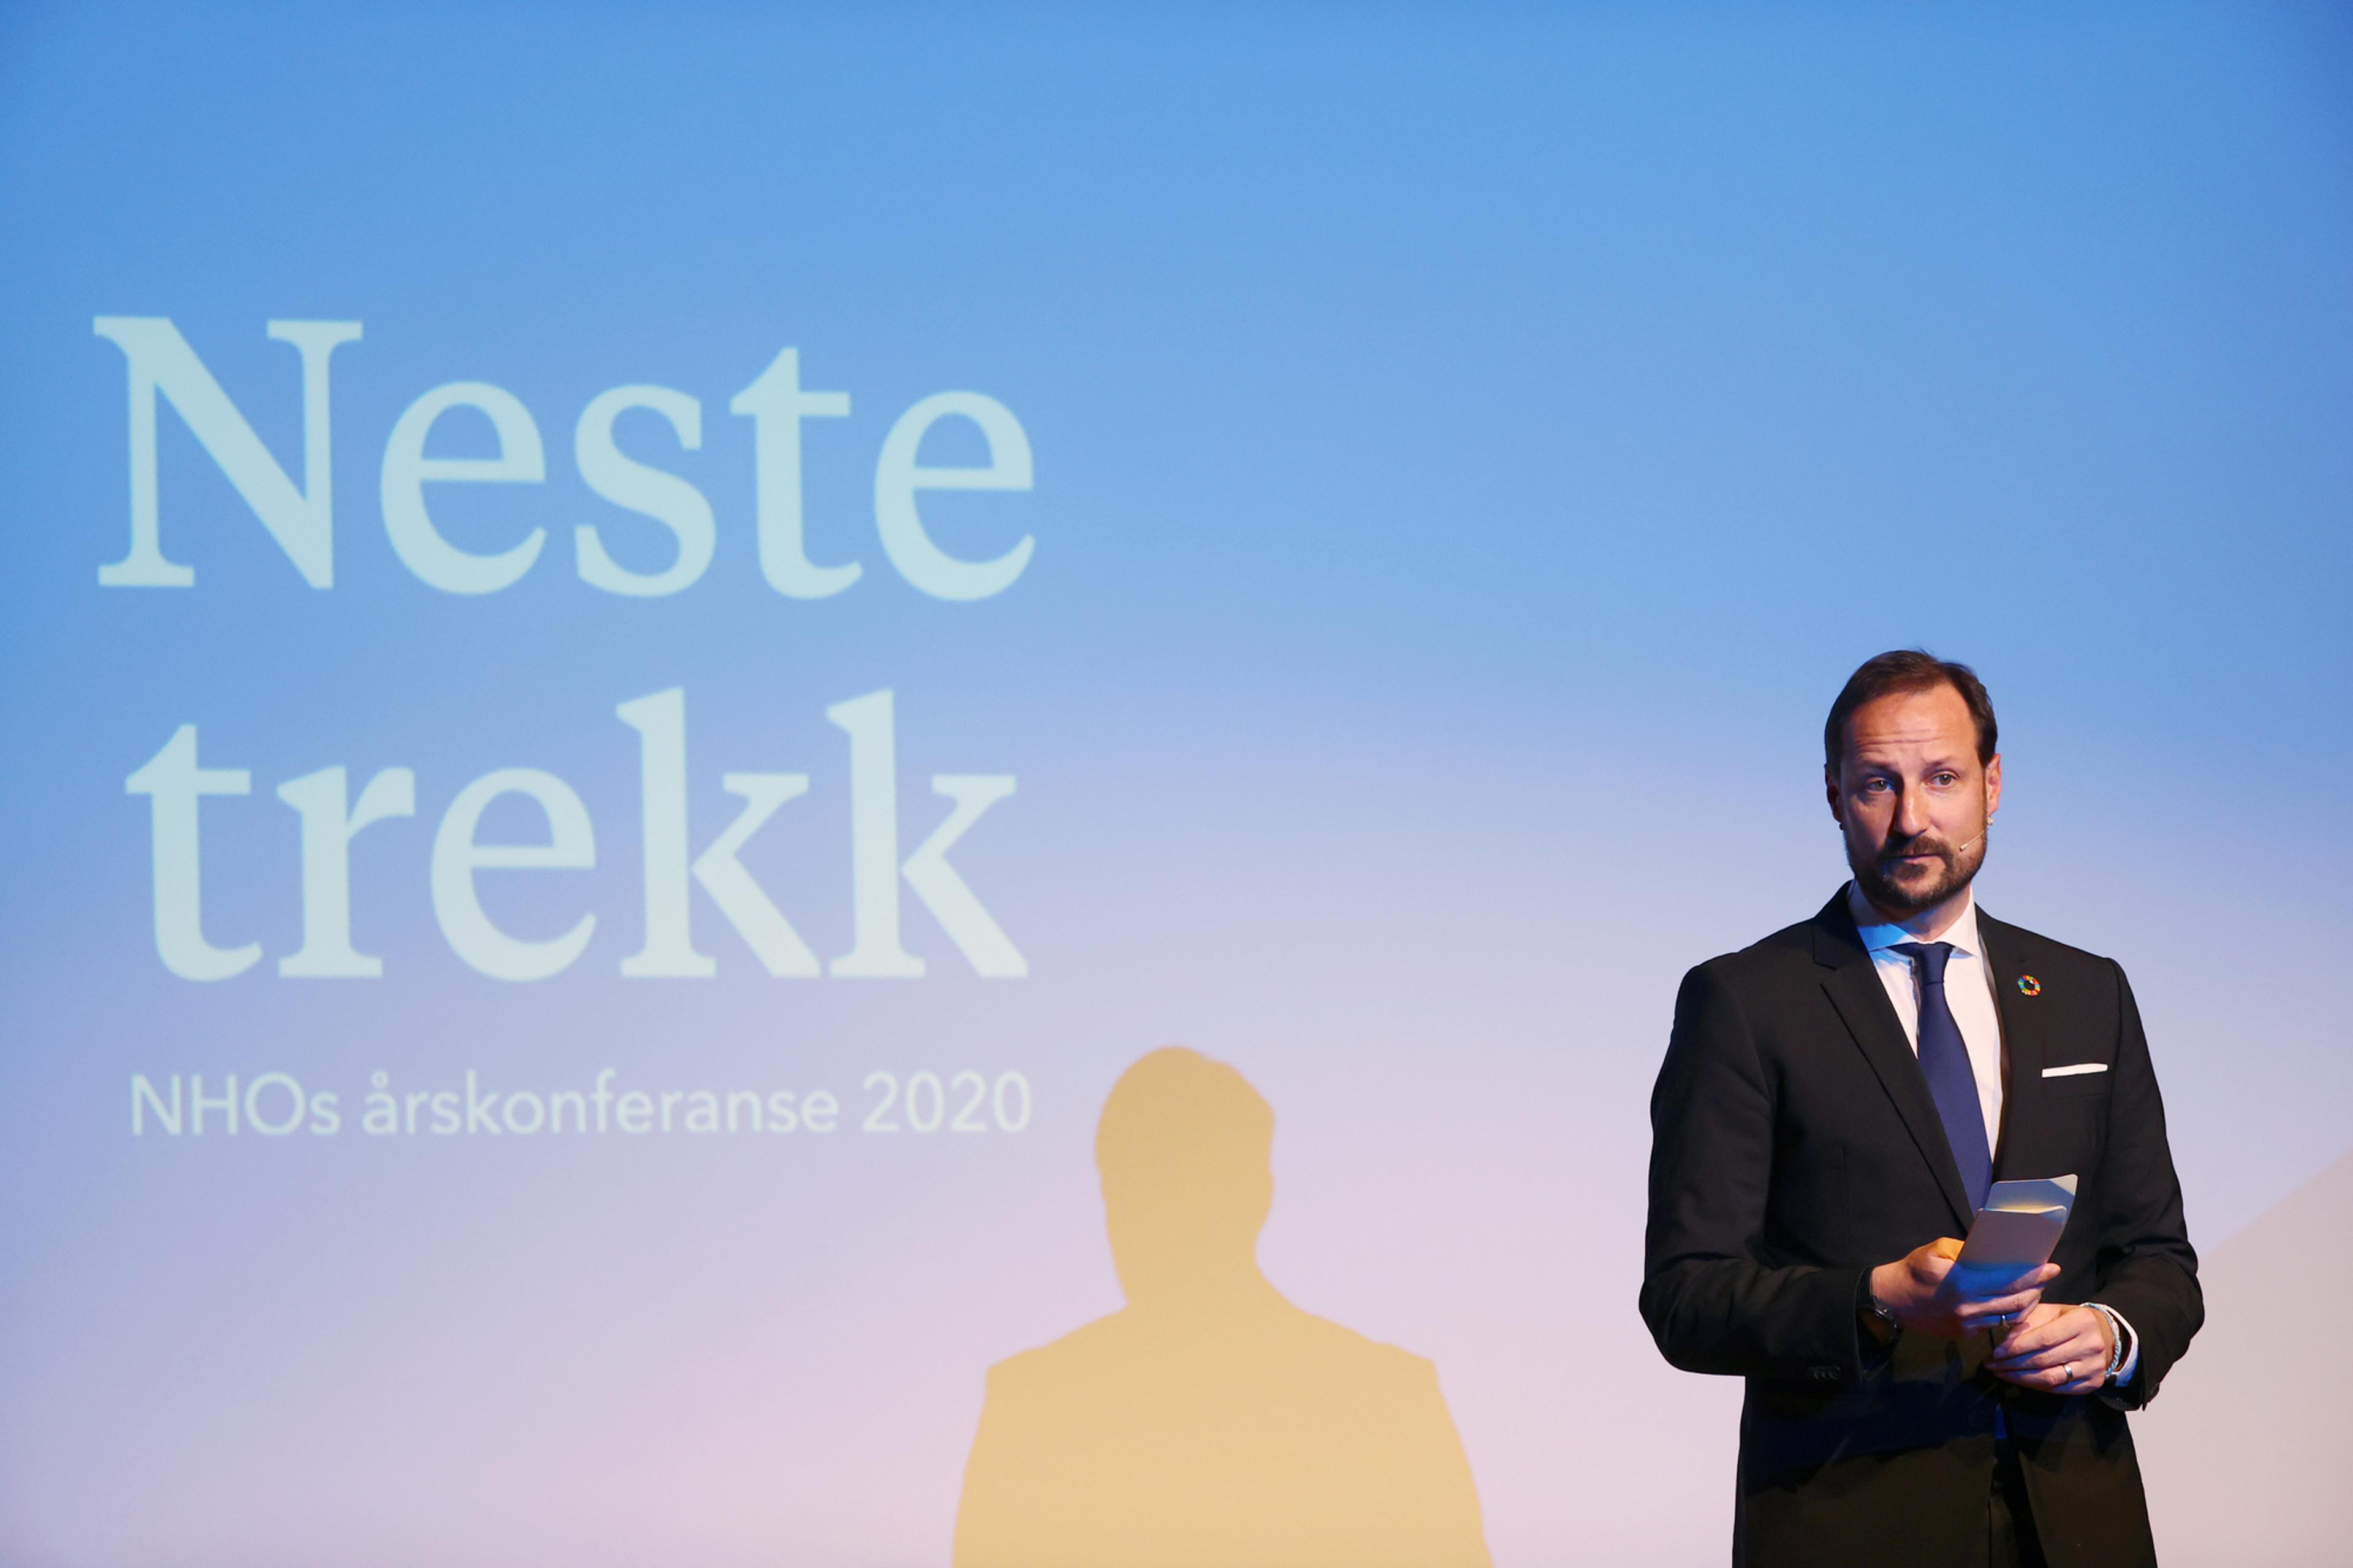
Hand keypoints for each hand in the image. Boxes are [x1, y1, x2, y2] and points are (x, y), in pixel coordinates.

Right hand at [1868, 1238, 2058, 1339]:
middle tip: (2048, 1277)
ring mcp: (1968, 1324)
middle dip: (2037, 1288)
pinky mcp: (1965, 1334)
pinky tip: (2014, 1304)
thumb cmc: (1914, 1270)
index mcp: (1962, 1282)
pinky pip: (1996, 1325)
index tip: (2051, 1267)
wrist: (1891, 1301)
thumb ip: (1967, 1248)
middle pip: (2016, 1301)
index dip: (2034, 1275)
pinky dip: (2010, 1314)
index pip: (2009, 1281)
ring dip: (2027, 1303)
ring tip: (2034, 1290)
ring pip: (2010, 1316)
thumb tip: (1993, 1250)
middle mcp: (1968, 1306)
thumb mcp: (1936, 1249)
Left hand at [1987, 1302, 2113, 1394]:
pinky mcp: (2093, 1383)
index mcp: (2081, 1322)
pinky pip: (2059, 1389)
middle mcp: (2091, 1346)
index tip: (1996, 1352)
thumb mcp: (2051, 1312)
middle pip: (2044, 1360)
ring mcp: (2094, 1367)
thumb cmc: (2069, 1320)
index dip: (2017, 1347)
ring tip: (2001, 1373)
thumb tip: (2003, 1340)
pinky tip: (2020, 1380)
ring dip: (2020, 1378)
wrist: (2104, 1336)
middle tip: (1992, 1364)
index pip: (2043, 1338)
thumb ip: (2028, 1322)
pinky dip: (2036, 1386)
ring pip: (2050, 1378)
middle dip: (2013, 1364)